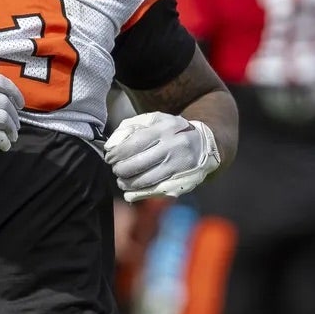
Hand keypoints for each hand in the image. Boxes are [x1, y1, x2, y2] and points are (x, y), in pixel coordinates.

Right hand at [0, 73, 22, 159]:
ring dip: (11, 129)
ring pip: (4, 118)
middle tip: (15, 125)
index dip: (14, 92)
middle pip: (5, 102)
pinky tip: (3, 146)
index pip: (0, 81)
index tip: (18, 103)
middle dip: (14, 115)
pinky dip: (3, 142)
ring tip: (10, 137)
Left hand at [104, 112, 219, 202]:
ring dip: (129, 183)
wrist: (205, 143)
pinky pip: (158, 190)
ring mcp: (181, 165)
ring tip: (122, 181)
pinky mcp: (185, 181)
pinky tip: (133, 190)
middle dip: (122, 170)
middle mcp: (174, 146)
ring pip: (148, 180)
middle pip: (140, 163)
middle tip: (116, 170)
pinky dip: (142, 192)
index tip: (110, 158)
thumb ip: (129, 129)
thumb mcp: (152, 121)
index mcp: (165, 129)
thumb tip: (110, 146)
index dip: (119, 153)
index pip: (135, 143)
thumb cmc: (170, 131)